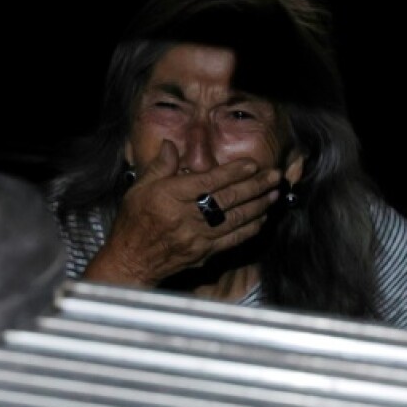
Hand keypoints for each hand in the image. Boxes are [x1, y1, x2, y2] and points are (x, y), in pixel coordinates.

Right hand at [82, 141, 281, 288]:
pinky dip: (249, 228)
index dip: (233, 173)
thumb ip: (159, 167)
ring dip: (259, 206)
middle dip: (255, 187)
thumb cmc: (134, 222)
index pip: (208, 182)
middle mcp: (185, 217)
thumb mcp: (138, 189)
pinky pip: (232, 239)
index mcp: (169, 197)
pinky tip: (261, 218)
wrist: (131, 260)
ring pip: (235, 219)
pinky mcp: (204, 253)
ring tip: (274, 194)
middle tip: (274, 177)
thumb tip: (171, 146)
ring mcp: (197, 237)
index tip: (252, 164)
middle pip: (227, 199)